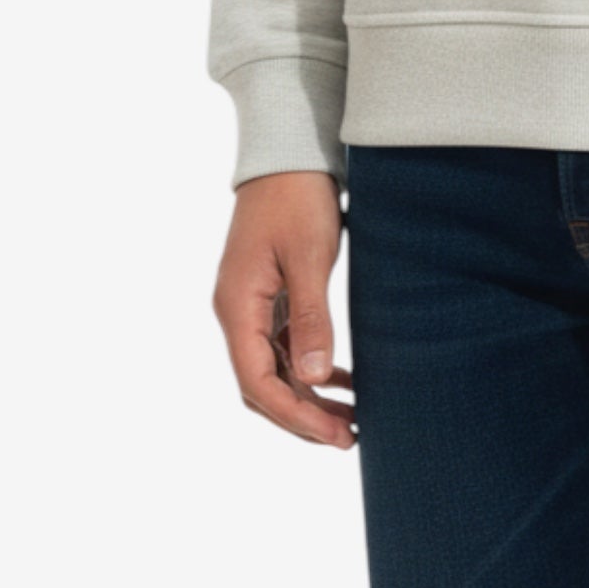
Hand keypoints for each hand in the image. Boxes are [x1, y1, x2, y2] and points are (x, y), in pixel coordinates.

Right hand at [212, 171, 356, 448]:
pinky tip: (342, 380)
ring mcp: (251, 305)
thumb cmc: (297, 197)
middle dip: (302, 417)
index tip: (336, 435)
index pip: (257, 383)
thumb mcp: (308, 257)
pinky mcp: (269, 294)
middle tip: (349, 437)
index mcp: (237, 307)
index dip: (296, 416)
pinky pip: (283, 346)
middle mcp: (237, 312)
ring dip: (308, 397)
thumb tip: (311, 379)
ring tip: (351, 419)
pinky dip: (310, 368)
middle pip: (262, 386)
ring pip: (274, 370)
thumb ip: (310, 319)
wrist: (288, 150)